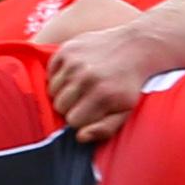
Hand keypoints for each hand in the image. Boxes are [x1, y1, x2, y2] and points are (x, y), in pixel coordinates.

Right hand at [46, 26, 172, 140]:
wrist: (135, 47)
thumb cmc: (128, 84)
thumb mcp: (126, 110)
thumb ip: (105, 129)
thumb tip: (80, 137)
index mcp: (102, 95)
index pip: (73, 121)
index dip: (82, 119)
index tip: (93, 111)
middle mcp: (86, 77)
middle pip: (60, 107)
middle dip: (71, 107)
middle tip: (86, 98)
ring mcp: (75, 61)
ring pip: (52, 91)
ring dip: (64, 92)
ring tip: (81, 85)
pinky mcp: (67, 49)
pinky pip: (50, 73)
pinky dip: (59, 76)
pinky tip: (75, 73)